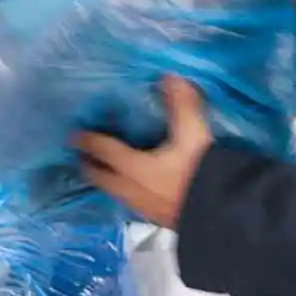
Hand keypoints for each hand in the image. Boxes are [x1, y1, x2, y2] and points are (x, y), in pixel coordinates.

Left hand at [76, 77, 212, 228]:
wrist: (222, 217)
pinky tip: (135, 187)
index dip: (88, 141)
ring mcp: (143, 208)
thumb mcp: (194, 135)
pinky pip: (130, 201)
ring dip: (106, 179)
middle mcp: (131, 190)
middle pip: (101, 178)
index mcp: (134, 168)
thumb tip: (169, 76)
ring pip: (114, 192)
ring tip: (105, 169)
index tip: (73, 135)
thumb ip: (182, 105)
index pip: (103, 151)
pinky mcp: (157, 219)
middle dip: (90, 164)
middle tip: (82, 154)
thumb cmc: (201, 174)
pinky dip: (124, 190)